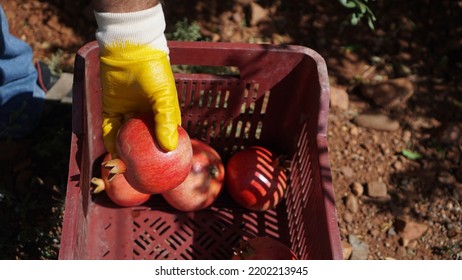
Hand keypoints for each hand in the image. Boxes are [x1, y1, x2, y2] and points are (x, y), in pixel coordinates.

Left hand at [94, 4, 180, 160]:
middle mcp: (145, 116)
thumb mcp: (164, 97)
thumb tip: (169, 148)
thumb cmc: (153, 72)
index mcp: (162, 114)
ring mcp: (128, 113)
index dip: (165, 153)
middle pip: (144, 141)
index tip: (166, 169)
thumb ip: (166, 121)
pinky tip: (112, 152)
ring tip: (124, 169)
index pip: (165, 138)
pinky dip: (111, 140)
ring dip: (125, 151)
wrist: (128, 51)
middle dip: (142, 157)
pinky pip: (110, 129)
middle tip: (142, 175)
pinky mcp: (111, 109)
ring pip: (126, 138)